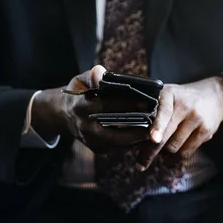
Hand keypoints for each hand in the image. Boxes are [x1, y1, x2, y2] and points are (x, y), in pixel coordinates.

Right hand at [31, 65, 149, 152]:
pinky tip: (149, 131)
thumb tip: (100, 72)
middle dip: (138, 126)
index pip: (105, 107)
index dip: (125, 105)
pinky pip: (121, 146)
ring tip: (157, 126)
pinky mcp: (99, 149)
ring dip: (139, 135)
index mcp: (79, 108)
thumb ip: (91, 76)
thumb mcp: (80, 81)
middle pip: (115, 131)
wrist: (64, 115)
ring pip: (121, 142)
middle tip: (157, 119)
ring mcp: (92, 142)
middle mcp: (85, 128)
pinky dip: (135, 139)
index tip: (146, 102)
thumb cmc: (77, 94)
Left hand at [136, 77, 222, 170]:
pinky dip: (175, 158)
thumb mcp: (167, 95)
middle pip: (167, 134)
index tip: (153, 138)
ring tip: (157, 155)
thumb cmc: (182, 98)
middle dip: (151, 151)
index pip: (165, 111)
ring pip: (175, 146)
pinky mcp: (206, 131)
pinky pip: (187, 151)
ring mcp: (197, 119)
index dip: (158, 126)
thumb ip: (153, 108)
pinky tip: (169, 159)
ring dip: (163, 155)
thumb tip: (133, 130)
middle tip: (140, 164)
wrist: (213, 96)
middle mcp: (185, 105)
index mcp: (171, 94)